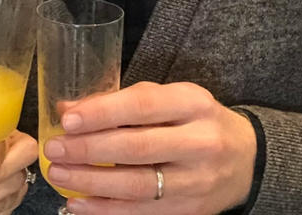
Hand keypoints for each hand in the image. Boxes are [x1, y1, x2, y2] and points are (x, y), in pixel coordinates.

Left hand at [43, 81, 255, 213]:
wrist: (246, 159)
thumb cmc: (195, 121)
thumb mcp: (170, 98)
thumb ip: (122, 101)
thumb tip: (68, 109)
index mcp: (193, 103)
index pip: (143, 106)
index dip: (103, 113)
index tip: (68, 119)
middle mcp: (200, 142)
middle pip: (137, 148)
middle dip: (89, 150)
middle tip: (55, 149)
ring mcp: (196, 181)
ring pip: (137, 186)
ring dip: (91, 182)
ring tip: (59, 175)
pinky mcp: (190, 211)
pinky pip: (141, 213)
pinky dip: (105, 210)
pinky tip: (78, 203)